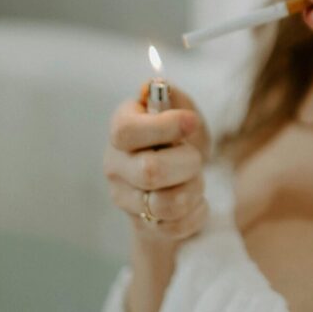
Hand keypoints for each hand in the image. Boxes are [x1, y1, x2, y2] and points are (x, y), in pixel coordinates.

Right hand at [103, 82, 211, 245]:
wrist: (180, 181)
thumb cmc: (179, 140)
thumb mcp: (182, 111)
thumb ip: (172, 97)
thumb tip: (155, 87)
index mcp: (121, 130)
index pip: (128, 131)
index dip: (165, 127)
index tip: (191, 122)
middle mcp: (115, 165)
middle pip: (151, 171)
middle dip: (188, 163)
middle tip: (195, 158)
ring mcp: (126, 199)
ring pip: (167, 203)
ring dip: (194, 189)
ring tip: (195, 179)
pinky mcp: (143, 225)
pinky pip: (176, 226)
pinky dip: (197, 212)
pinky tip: (194, 200)